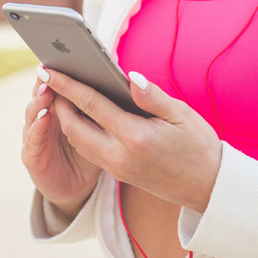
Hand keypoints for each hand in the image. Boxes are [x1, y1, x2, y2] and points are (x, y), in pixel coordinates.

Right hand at [22, 66, 101, 218]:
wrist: (78, 187)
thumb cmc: (96, 152)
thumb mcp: (106, 127)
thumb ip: (106, 104)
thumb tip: (123, 78)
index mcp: (64, 108)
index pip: (61, 85)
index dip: (63, 71)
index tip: (68, 53)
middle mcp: (45, 118)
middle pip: (42, 94)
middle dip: (46, 80)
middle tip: (53, 65)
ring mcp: (36, 137)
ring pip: (33, 113)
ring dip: (38, 100)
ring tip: (48, 88)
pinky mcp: (32, 157)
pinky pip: (31, 141)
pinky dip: (35, 128)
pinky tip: (44, 117)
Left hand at [42, 68, 222, 212]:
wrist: (208, 187)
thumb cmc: (199, 146)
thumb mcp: (182, 115)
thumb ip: (152, 96)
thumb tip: (129, 76)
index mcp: (135, 137)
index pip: (91, 105)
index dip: (67, 85)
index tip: (49, 70)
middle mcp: (120, 156)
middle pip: (73, 127)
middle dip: (58, 102)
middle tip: (51, 79)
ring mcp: (117, 168)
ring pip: (78, 142)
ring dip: (65, 119)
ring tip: (61, 94)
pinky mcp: (118, 174)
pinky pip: (89, 151)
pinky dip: (78, 132)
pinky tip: (81, 116)